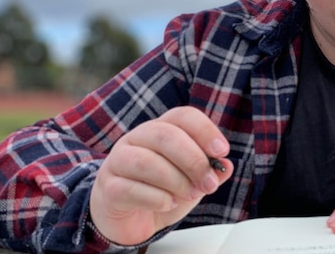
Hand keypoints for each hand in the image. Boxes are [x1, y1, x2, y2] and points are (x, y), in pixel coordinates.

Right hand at [89, 106, 232, 244]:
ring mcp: (118, 160)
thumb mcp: (193, 181)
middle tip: (209, 184)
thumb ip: (210, 172)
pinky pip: (130, 188)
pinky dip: (156, 198)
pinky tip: (168, 204)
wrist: (131, 219)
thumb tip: (226, 166)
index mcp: (161, 129)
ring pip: (147, 162)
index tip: (222, 151)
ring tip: (189, 195)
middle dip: (193, 160)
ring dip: (176, 181)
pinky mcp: (108, 187)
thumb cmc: (162, 191)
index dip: (205, 130)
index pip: (183, 116)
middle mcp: (137, 138)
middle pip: (165, 135)